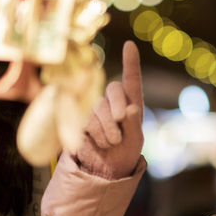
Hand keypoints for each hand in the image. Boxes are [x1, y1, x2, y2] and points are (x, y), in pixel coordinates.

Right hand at [76, 41, 144, 179]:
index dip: (130, 63)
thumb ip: (134, 125)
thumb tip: (131, 108)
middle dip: (118, 106)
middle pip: (113, 89)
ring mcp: (95, 110)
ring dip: (108, 128)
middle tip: (121, 122)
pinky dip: (96, 134)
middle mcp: (113, 103)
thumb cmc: (125, 154)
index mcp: (131, 104)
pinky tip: (99, 144)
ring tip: (112, 142)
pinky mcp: (80, 121)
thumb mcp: (135, 141)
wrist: (105, 170)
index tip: (130, 45)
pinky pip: (87, 120)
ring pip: (99, 108)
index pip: (131, 81)